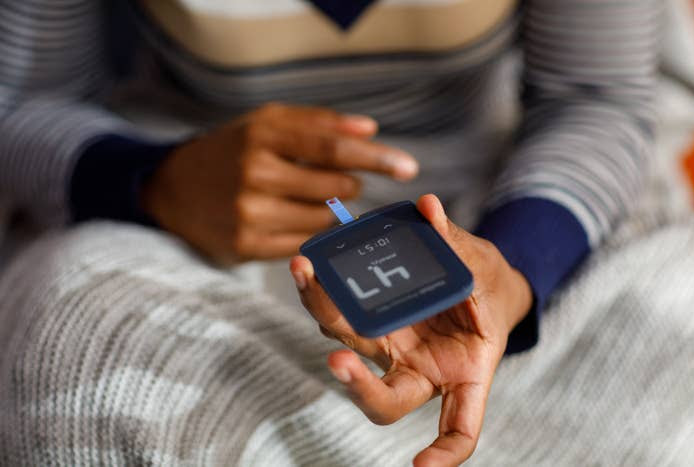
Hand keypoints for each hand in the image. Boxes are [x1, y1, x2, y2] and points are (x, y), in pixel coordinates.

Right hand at [143, 103, 417, 263]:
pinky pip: (303, 243)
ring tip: (306, 199)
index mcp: (262, 134)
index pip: (332, 147)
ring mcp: (250, 212)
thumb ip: (319, 122)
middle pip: (334, 186)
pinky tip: (290, 219)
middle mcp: (255, 172)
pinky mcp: (246, 245)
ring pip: (323, 219)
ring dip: (329, 211)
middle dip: (348, 185)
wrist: (172, 190)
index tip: (409, 168)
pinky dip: (309, 232)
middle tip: (339, 181)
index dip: (375, 158)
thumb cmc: (230, 151)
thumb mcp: (265, 123)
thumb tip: (370, 130)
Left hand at [290, 194, 531, 465]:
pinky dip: (324, 288)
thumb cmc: (489, 294)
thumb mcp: (487, 273)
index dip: (443, 455)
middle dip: (356, 384)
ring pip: (349, 342)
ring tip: (305, 270)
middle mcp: (416, 368)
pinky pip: (342, 308)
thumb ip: (458, 246)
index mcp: (459, 375)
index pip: (458, 429)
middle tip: (338, 360)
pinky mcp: (369, 316)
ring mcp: (388, 343)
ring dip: (324, 311)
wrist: (478, 284)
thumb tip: (428, 208)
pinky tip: (310, 262)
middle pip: (382, 397)